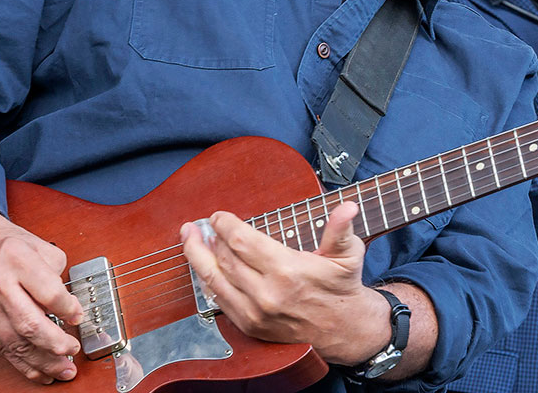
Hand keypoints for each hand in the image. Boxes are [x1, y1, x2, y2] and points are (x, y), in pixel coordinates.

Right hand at [0, 197, 83, 383]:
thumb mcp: (35, 243)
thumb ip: (55, 272)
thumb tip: (67, 303)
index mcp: (16, 258)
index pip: (49, 292)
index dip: (69, 309)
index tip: (79, 316)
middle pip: (29, 324)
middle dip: (56, 344)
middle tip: (73, 349)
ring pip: (15, 343)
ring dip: (42, 362)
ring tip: (63, 370)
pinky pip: (1, 348)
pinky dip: (22, 363)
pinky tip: (39, 371)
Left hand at [180, 202, 389, 364]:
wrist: (345, 331)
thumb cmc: (343, 288)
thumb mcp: (348, 254)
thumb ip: (340, 229)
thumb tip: (347, 207)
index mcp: (288, 271)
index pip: (242, 242)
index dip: (225, 226)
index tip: (218, 216)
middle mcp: (267, 294)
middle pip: (223, 259)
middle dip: (207, 238)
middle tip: (198, 225)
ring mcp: (256, 313)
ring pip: (215, 281)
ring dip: (198, 258)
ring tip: (189, 240)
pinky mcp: (251, 327)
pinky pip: (220, 301)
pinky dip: (208, 281)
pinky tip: (203, 267)